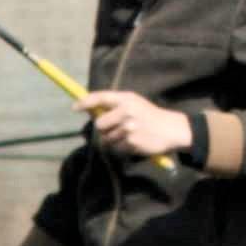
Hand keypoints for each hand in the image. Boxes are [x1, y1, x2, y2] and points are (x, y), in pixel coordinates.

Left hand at [78, 89, 192, 160]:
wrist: (171, 129)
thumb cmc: (149, 116)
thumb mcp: (134, 103)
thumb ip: (114, 106)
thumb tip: (90, 111)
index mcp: (127, 98)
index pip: (100, 97)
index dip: (85, 102)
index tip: (75, 107)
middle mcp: (127, 111)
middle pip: (99, 124)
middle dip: (104, 128)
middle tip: (116, 127)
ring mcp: (128, 127)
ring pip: (105, 138)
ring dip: (113, 139)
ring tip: (129, 134)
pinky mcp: (131, 142)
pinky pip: (115, 148)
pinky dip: (121, 148)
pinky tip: (133, 142)